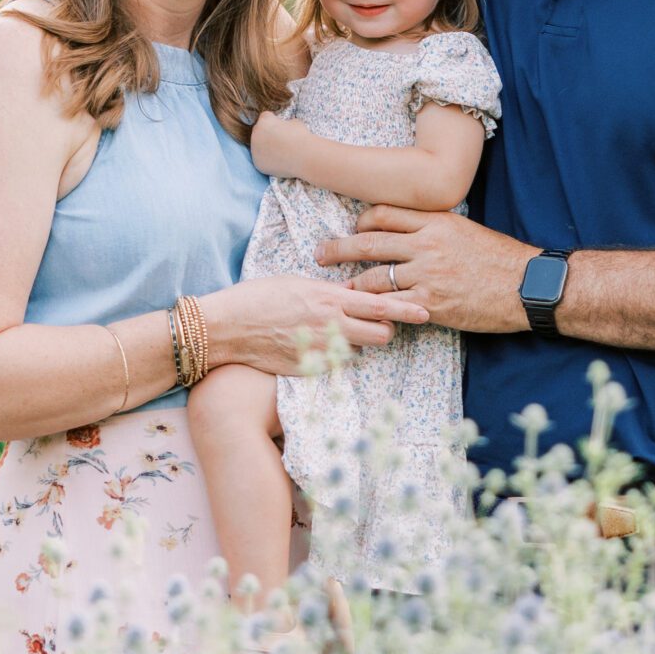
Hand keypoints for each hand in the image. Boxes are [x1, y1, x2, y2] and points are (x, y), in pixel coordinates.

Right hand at [199, 275, 428, 375]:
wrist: (227, 326)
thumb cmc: (258, 296)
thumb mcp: (297, 283)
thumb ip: (328, 292)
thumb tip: (349, 296)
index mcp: (329, 298)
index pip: (379, 304)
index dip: (406, 309)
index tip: (426, 311)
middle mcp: (329, 326)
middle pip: (380, 334)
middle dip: (385, 330)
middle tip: (376, 324)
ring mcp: (319, 350)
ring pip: (359, 351)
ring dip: (358, 343)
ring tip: (339, 333)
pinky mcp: (308, 370)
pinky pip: (333, 365)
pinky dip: (331, 357)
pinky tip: (312, 346)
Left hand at [248, 109, 303, 177]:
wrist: (304, 157)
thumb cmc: (301, 137)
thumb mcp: (295, 122)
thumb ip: (284, 124)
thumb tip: (284, 127)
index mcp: (264, 120)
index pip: (266, 117)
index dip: (275, 121)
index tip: (282, 127)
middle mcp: (255, 134)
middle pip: (259, 131)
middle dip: (268, 134)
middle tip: (281, 141)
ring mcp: (254, 150)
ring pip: (259, 146)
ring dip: (266, 147)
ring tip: (281, 152)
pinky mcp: (257, 163)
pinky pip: (261, 159)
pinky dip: (268, 160)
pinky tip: (279, 161)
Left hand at [317, 206, 537, 334]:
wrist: (527, 286)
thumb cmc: (500, 258)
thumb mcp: (466, 230)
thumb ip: (434, 229)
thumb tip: (409, 231)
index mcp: (435, 221)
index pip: (384, 214)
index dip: (362, 222)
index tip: (353, 230)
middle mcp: (427, 244)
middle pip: (369, 242)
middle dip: (339, 248)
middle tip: (319, 254)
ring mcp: (427, 274)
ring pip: (375, 276)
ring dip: (353, 283)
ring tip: (340, 289)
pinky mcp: (431, 303)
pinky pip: (393, 305)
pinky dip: (376, 308)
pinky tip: (366, 311)